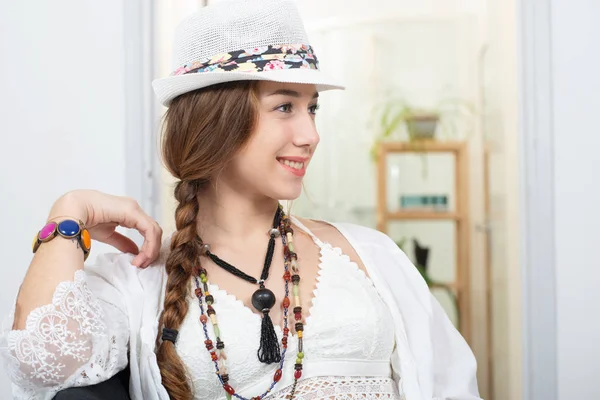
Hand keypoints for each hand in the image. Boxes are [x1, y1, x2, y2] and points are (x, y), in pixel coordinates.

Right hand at [48, 190, 162, 267]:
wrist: (69, 211)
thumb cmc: (82, 220)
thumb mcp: (107, 234)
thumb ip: (122, 242)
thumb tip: (134, 251)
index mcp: (128, 212)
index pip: (148, 231)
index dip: (148, 248)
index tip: (140, 263)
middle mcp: (133, 208)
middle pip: (153, 231)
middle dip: (151, 250)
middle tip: (142, 265)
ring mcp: (133, 208)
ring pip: (154, 230)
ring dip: (151, 249)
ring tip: (140, 263)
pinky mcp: (131, 211)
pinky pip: (148, 229)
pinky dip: (149, 244)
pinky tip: (140, 256)